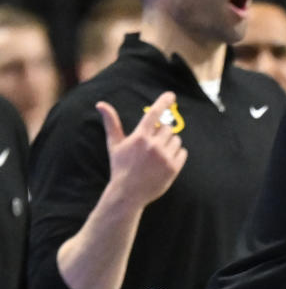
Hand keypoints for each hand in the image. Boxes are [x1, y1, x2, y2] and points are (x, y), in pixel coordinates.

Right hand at [97, 91, 186, 206]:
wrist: (128, 193)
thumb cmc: (120, 166)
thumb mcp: (115, 144)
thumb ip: (111, 123)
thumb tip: (101, 104)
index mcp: (140, 137)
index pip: (154, 113)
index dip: (163, 101)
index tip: (171, 94)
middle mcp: (153, 145)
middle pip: (168, 128)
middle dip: (161, 134)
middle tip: (151, 147)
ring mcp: (164, 157)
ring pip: (176, 139)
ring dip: (169, 144)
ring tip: (156, 157)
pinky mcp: (174, 167)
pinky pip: (183, 152)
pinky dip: (176, 155)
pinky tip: (163, 163)